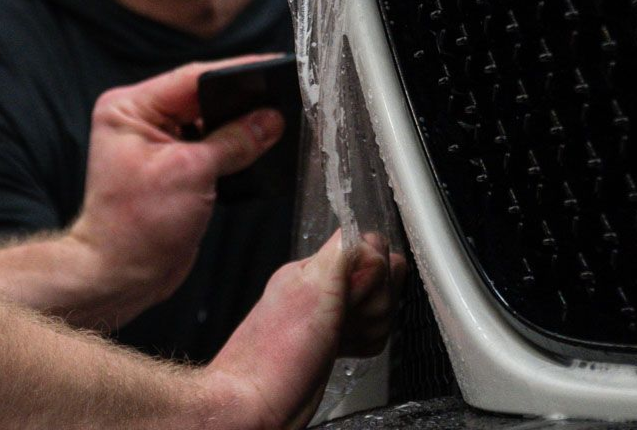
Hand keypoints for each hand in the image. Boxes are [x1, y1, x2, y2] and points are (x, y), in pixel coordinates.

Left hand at [67, 56, 284, 322]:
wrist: (121, 278)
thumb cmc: (135, 227)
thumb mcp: (191, 174)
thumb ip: (235, 140)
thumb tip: (270, 118)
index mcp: (130, 108)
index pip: (192, 78)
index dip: (236, 73)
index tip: (271, 66)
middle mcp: (141, 119)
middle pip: (203, 97)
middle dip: (241, 101)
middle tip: (280, 99)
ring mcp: (157, 142)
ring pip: (211, 120)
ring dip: (239, 126)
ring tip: (273, 126)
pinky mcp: (174, 164)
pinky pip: (211, 143)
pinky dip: (233, 147)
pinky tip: (256, 148)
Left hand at [208, 229, 406, 429]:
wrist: (256, 407)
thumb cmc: (273, 355)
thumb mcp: (314, 289)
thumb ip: (340, 254)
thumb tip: (359, 229)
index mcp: (317, 267)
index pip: (370, 248)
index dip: (374, 272)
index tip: (355, 293)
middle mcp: (325, 287)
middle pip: (380, 279)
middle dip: (375, 302)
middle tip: (347, 319)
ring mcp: (331, 315)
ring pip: (378, 307)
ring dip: (370, 326)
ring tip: (342, 338)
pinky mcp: (335, 341)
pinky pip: (370, 332)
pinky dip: (366, 343)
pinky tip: (345, 350)